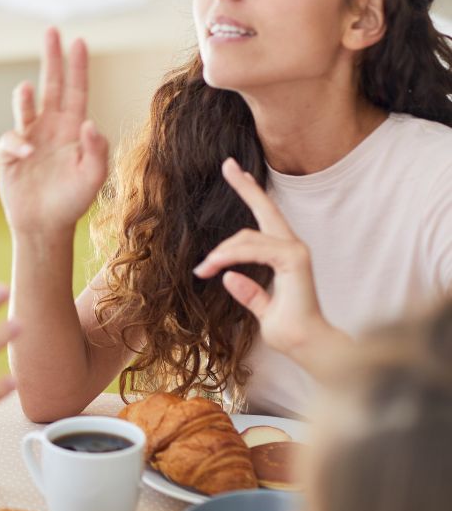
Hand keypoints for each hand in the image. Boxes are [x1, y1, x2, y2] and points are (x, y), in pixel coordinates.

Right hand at [0, 28, 109, 236]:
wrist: (44, 226)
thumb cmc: (71, 201)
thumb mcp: (93, 178)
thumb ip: (96, 150)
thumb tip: (89, 123)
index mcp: (73, 128)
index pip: (77, 90)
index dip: (78, 66)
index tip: (78, 41)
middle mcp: (51, 127)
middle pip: (51, 85)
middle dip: (52, 58)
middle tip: (51, 31)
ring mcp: (29, 138)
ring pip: (26, 106)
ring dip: (25, 96)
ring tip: (26, 90)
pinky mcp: (9, 153)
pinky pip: (11, 139)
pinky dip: (18, 142)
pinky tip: (27, 153)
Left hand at [193, 158, 340, 366]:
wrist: (307, 346)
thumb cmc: (289, 330)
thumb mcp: (262, 308)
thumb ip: (248, 292)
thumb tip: (229, 278)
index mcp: (285, 253)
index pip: (264, 218)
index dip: (250, 194)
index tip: (236, 173)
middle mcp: (293, 246)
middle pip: (265, 209)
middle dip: (245, 186)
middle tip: (227, 165)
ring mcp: (295, 251)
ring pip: (247, 237)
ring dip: (220, 252)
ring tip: (203, 269)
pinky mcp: (294, 260)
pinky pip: (254, 249)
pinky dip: (231, 256)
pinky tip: (215, 266)